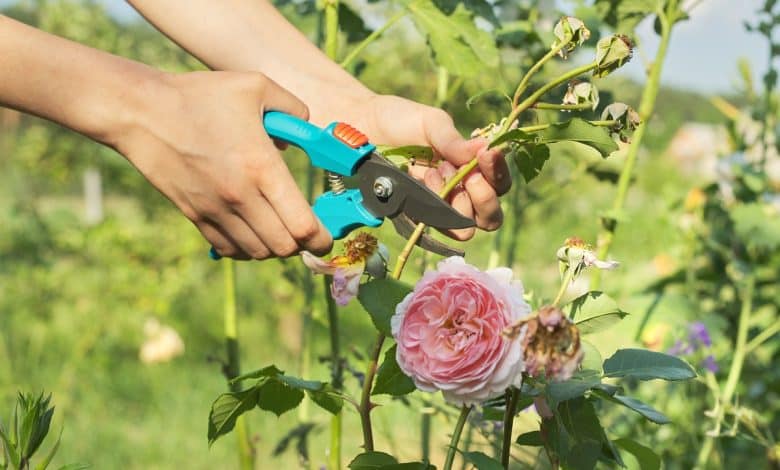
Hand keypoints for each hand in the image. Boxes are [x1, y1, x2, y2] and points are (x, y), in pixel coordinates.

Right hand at [113, 71, 332, 259]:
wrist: (142, 112)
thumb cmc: (200, 96)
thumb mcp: (256, 86)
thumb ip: (294, 107)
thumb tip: (307, 131)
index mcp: (262, 168)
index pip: (302, 226)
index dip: (321, 238)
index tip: (326, 236)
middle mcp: (240, 196)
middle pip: (284, 247)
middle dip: (302, 245)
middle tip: (306, 231)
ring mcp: (215, 210)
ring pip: (258, 253)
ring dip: (275, 247)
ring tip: (280, 228)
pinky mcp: (196, 215)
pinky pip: (230, 249)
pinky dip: (248, 248)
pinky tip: (253, 231)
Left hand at [357, 94, 511, 240]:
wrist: (359, 126)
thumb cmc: (398, 120)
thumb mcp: (431, 122)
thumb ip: (454, 140)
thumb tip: (485, 148)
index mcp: (470, 168)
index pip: (499, 184)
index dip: (499, 174)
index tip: (488, 154)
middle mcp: (458, 192)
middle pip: (489, 217)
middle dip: (484, 197)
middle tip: (469, 175)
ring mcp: (436, 208)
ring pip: (465, 229)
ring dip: (457, 203)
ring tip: (437, 172)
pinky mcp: (413, 216)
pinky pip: (433, 227)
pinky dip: (433, 206)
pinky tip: (422, 179)